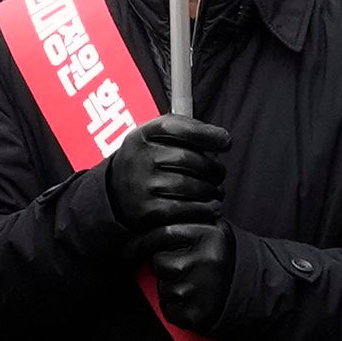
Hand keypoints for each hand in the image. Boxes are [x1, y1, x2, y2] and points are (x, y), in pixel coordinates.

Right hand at [104, 115, 232, 239]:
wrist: (116, 197)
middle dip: (213, 167)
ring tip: (217, 192)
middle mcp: (138, 159)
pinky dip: (205, 209)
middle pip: (188, 159)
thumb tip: (222, 138)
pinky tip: (212, 207)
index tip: (226, 141)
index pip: (176, 127)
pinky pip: (185, 210)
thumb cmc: (148, 164)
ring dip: (212, 190)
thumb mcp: (154, 139)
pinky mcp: (147, 213)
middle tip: (220, 174)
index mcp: (141, 136)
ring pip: (190, 186)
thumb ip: (184, 130)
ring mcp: (141, 187)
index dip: (205, 133)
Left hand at [142, 192, 237, 320]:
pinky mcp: (199, 313)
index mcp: (211, 233)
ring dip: (170, 288)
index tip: (130, 250)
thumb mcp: (207, 232)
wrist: (251, 290)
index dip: (143, 242)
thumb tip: (134, 224)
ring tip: (191, 285)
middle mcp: (209, 258)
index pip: (163, 232)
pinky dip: (175, 308)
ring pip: (163, 287)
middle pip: (159, 262)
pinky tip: (193, 301)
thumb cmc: (217, 258)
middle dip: (162, 267)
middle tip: (179, 269)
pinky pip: (169, 310)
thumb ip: (179, 225)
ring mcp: (205, 287)